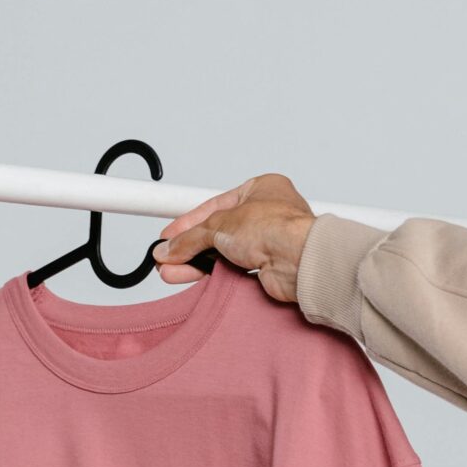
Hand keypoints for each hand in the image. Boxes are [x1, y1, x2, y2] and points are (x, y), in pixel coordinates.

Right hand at [152, 173, 315, 302]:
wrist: (299, 261)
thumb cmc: (277, 228)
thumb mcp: (220, 224)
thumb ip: (191, 238)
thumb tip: (171, 247)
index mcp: (260, 189)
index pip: (214, 206)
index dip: (188, 222)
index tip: (169, 235)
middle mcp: (266, 214)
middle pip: (217, 232)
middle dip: (188, 246)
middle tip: (167, 256)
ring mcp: (267, 241)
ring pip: (223, 253)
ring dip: (195, 262)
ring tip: (171, 270)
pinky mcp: (267, 267)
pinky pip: (232, 270)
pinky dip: (212, 274)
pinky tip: (194, 276)